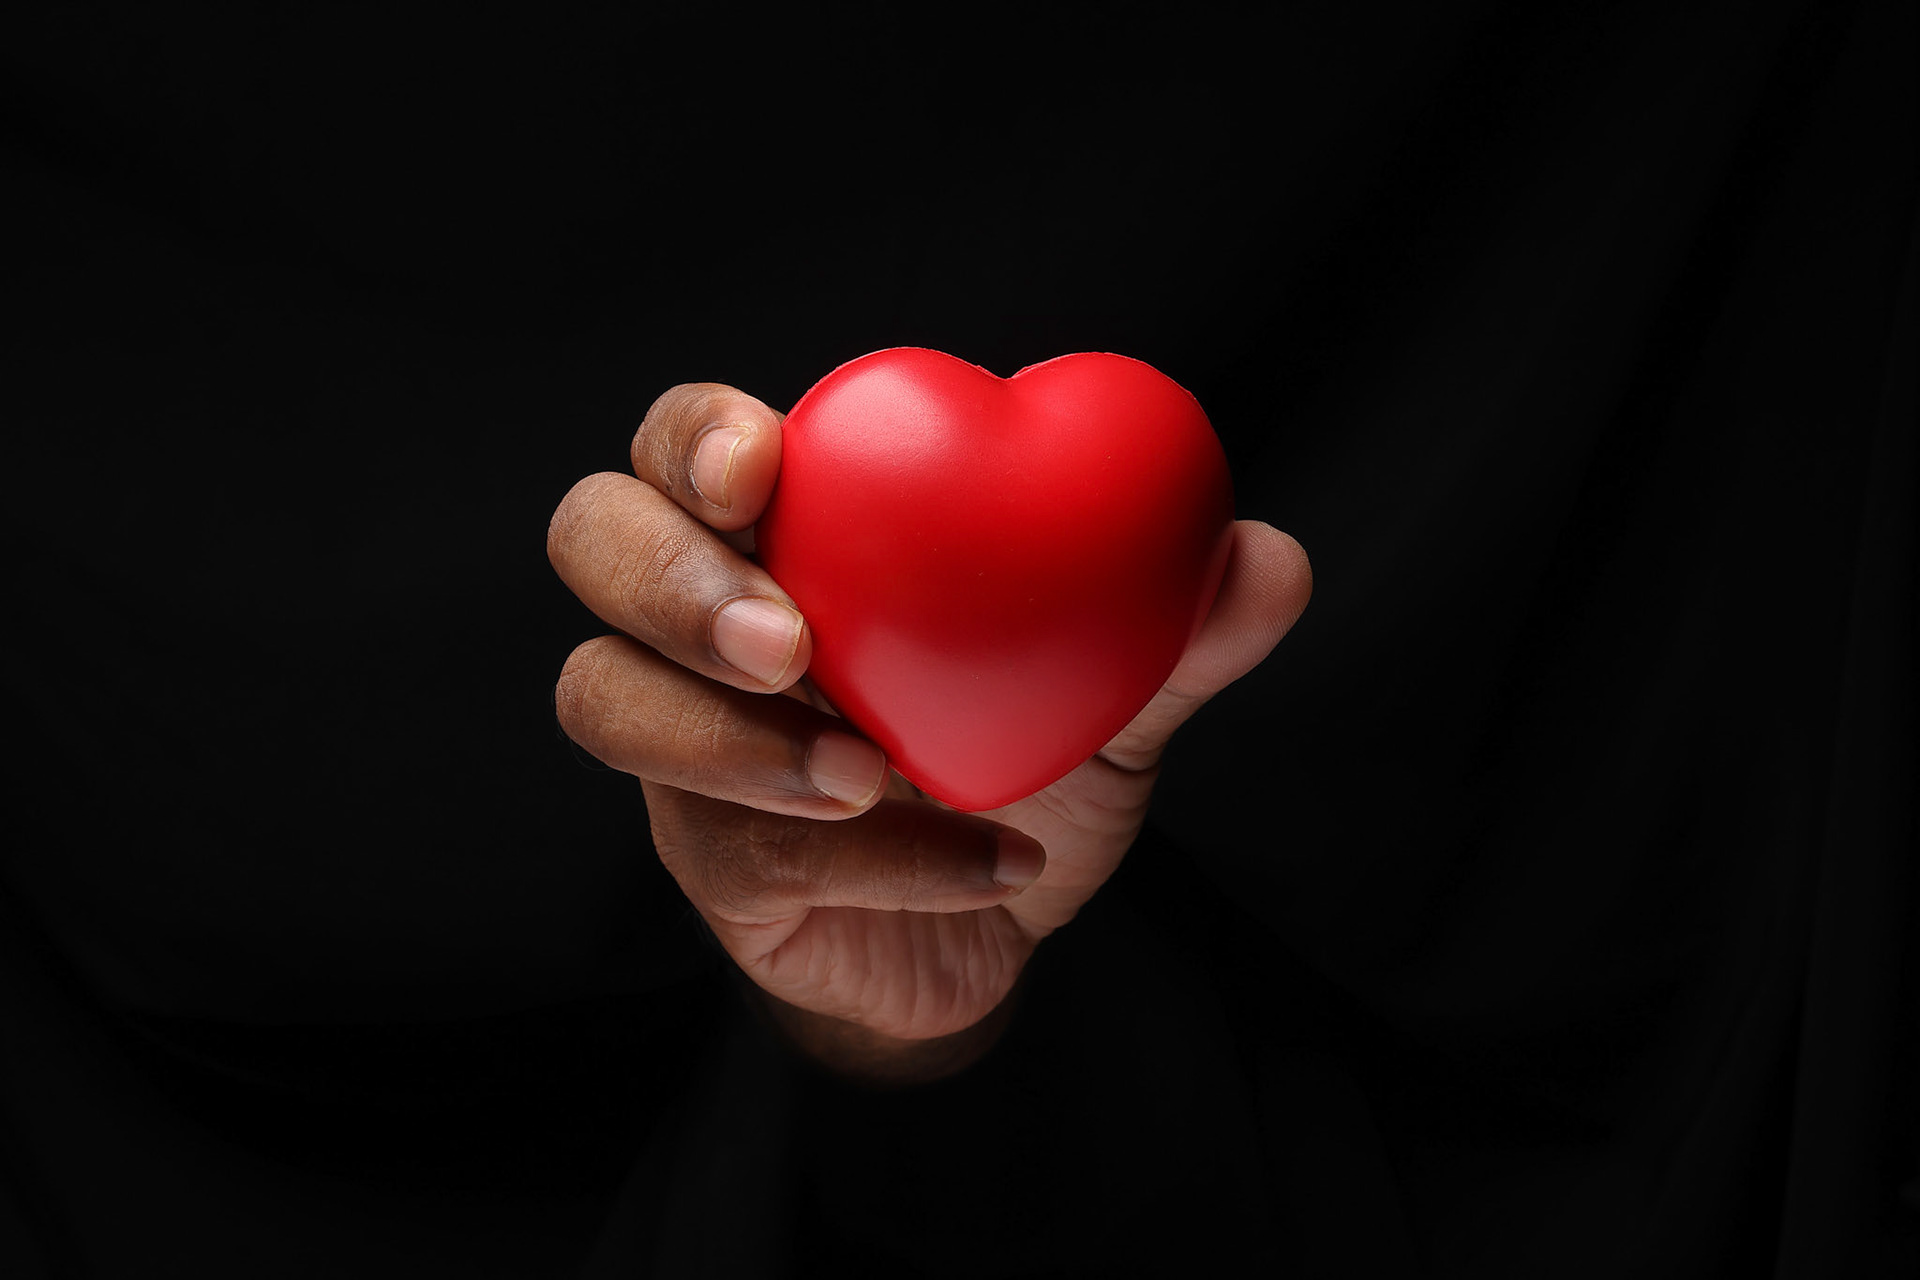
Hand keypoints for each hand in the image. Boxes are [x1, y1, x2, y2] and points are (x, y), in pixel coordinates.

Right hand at [548, 383, 1310, 1078]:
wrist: (1001, 926)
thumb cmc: (1029, 767)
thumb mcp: (1114, 700)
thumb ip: (1174, 634)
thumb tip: (1263, 559)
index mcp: (795, 536)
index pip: (686, 445)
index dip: (693, 438)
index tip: (761, 465)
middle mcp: (706, 622)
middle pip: (592, 541)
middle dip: (667, 577)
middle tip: (788, 642)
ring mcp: (684, 742)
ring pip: (604, 698)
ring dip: (729, 739)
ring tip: (869, 772)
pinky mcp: (705, 858)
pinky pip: (740, 847)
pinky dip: (878, 856)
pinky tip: (993, 859)